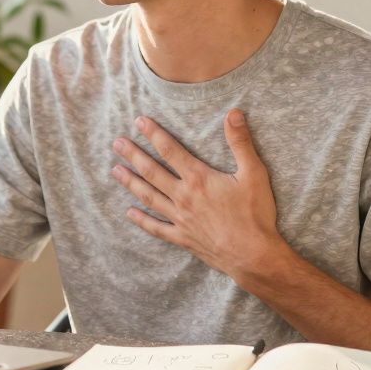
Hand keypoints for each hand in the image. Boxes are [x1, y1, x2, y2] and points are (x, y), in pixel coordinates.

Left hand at [110, 109, 284, 278]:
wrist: (254, 255)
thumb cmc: (255, 214)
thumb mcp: (254, 174)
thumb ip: (240, 143)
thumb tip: (233, 113)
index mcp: (199, 178)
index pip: (170, 150)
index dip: (153, 134)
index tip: (138, 121)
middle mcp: (184, 196)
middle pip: (152, 171)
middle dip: (133, 155)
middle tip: (116, 143)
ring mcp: (180, 219)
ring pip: (149, 196)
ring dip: (131, 182)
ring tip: (115, 170)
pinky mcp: (182, 238)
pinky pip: (156, 228)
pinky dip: (142, 220)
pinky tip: (129, 213)